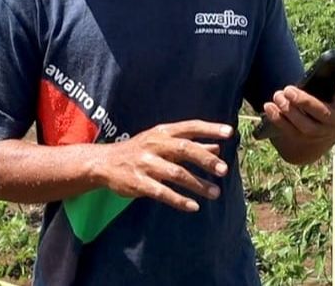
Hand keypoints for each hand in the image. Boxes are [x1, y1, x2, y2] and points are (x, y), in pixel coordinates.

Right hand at [95, 120, 232, 212]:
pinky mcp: (138, 183)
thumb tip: (217, 147)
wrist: (104, 163)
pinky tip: (193, 206)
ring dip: (197, 184)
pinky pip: (162, 192)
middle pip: (185, 149)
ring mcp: (145, 164)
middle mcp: (155, 145)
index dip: (209, 129)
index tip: (229, 132)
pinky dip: (179, 200)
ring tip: (215, 193)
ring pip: (176, 173)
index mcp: (162, 132)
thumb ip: (190, 145)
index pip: (190, 127)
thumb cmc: (141, 151)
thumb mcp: (163, 143)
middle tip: (224, 170)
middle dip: (206, 160)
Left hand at [262, 42, 334, 143]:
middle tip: (288, 89)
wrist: (323, 125)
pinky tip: (269, 107)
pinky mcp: (303, 139)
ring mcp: (320, 133)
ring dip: (290, 111)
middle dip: (305, 103)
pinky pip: (290, 132)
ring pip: (305, 126)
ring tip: (278, 94)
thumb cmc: (334, 95)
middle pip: (324, 115)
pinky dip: (279, 119)